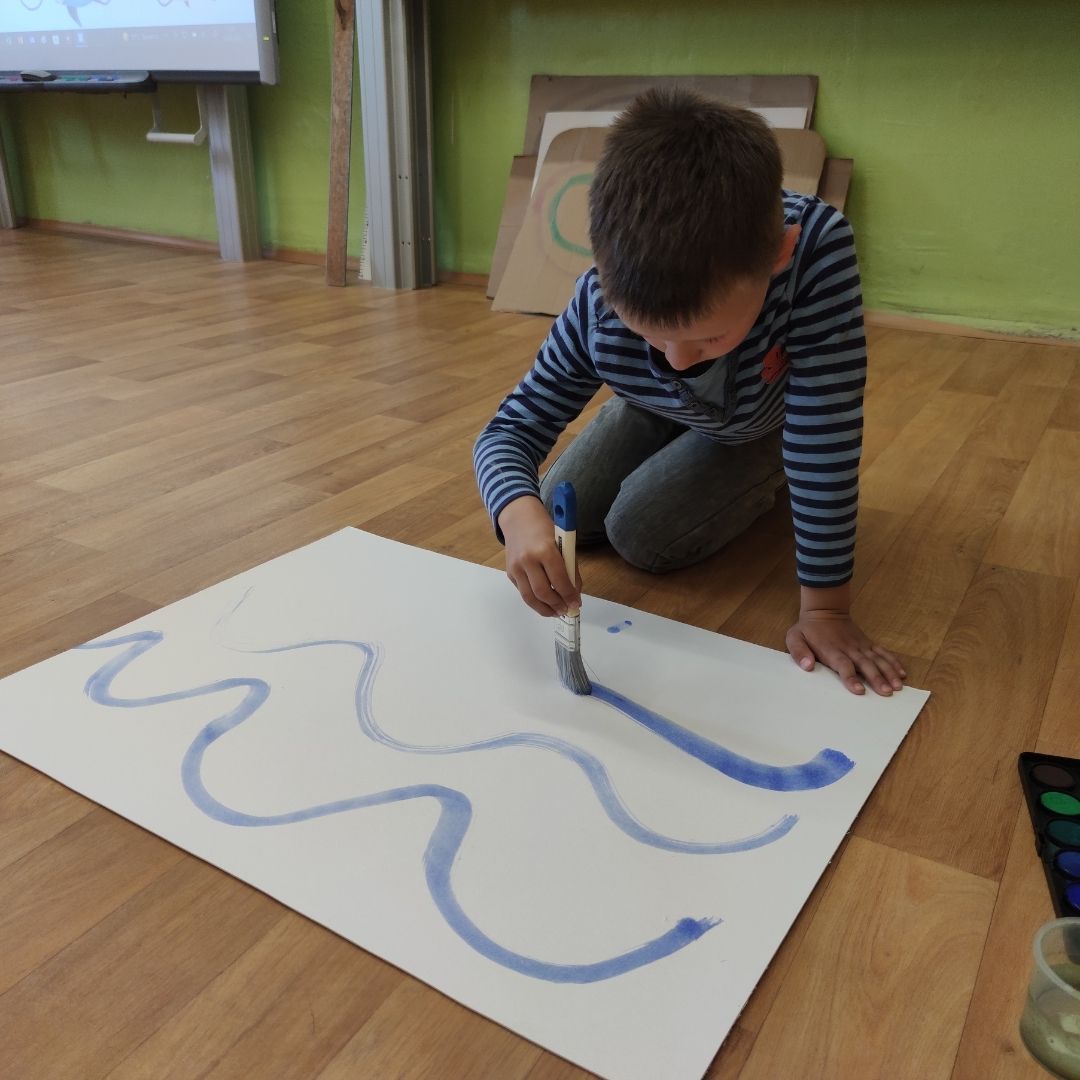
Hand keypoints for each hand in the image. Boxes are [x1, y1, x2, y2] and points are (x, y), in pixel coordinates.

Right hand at [497, 496, 581, 616]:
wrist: (518, 518)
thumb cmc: (545, 529)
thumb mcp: (563, 544)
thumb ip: (569, 569)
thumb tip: (574, 593)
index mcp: (545, 550)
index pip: (559, 580)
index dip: (569, 595)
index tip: (576, 604)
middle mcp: (528, 560)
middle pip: (543, 592)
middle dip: (557, 605)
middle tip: (566, 610)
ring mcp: (516, 567)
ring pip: (529, 597)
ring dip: (544, 609)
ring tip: (556, 613)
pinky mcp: (509, 573)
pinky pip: (523, 592)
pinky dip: (534, 600)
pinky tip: (544, 603)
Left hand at [786, 585, 905, 696]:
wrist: (825, 609)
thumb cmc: (808, 628)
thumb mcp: (795, 637)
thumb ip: (798, 652)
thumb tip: (807, 666)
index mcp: (831, 650)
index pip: (843, 665)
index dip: (851, 678)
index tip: (859, 690)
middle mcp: (849, 649)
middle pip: (865, 664)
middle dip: (876, 678)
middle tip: (886, 692)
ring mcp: (861, 645)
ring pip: (877, 659)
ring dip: (888, 673)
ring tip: (897, 686)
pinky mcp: (868, 643)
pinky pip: (883, 652)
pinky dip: (893, 662)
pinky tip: (902, 673)